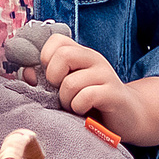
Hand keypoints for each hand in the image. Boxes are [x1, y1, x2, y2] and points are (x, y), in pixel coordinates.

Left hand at [26, 37, 158, 144]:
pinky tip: (85, 111)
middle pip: (63, 55)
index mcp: (81, 55)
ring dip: (66, 100)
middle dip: (54, 79)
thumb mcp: (68, 89)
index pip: (56, 41)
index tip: (51, 78)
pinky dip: (79, 107)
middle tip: (61, 93)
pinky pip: (86, 96)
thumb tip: (28, 73)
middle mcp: (94, 60)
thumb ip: (48, 80)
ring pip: (71, 82)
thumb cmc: (93, 103)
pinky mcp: (113, 94)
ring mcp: (105, 75)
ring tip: (74, 106)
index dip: (46, 58)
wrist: (130, 117)